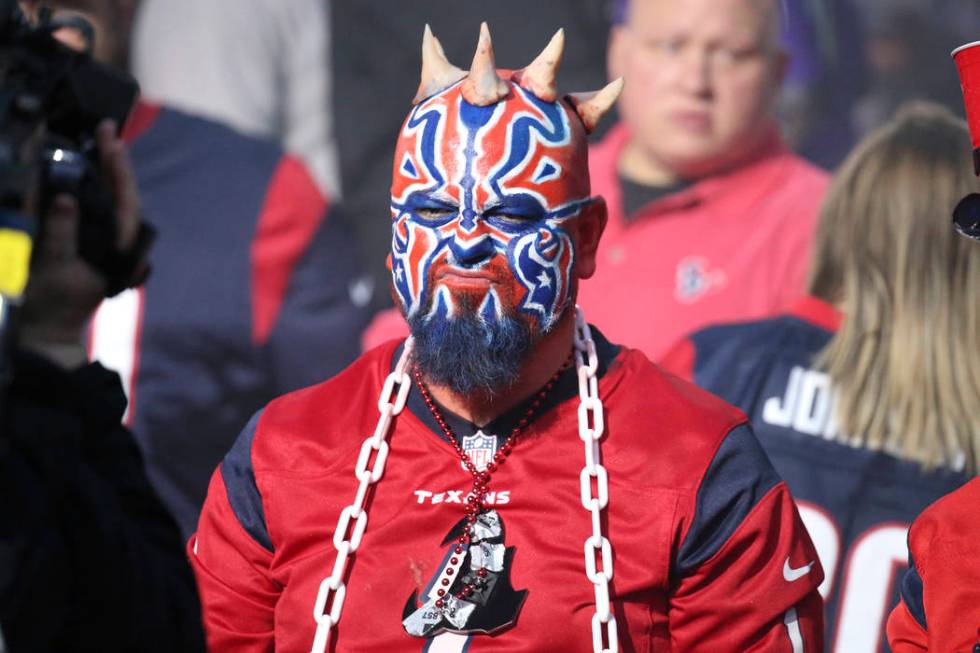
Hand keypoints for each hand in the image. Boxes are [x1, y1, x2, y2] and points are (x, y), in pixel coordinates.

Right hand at [19, 119, 142, 365]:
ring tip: (96, 140)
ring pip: (110, 199)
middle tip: (105, 129)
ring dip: (103, 170)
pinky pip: (94, 209)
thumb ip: (60, 234)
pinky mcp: (88, 243)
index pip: (126, 199)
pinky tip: (80, 169)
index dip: (119, 167)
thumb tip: (65, 200)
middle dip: (114, 161)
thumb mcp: (53, 267)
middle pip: (122, 193)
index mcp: (119, 246)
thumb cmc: (54, 302)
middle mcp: (117, 241)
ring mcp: (104, 242)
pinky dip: (88, 187)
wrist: (47, 330)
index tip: (111, 138)